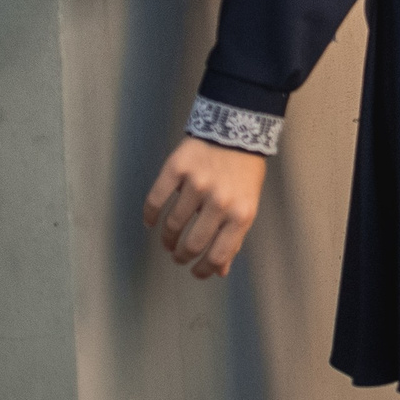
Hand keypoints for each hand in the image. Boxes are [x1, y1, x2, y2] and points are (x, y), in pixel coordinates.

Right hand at [144, 135, 267, 279]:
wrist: (237, 128)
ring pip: (172, 226)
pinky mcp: (177, 169)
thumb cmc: (244, 170)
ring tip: (168, 240)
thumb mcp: (249, 203)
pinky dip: (150, 216)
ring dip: (167, 238)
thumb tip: (220, 270)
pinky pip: (155, 201)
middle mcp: (220, 201)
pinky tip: (152, 221)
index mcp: (242, 213)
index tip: (194, 271)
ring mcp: (197, 184)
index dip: (202, 270)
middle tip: (177, 256)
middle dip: (181, 256)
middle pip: (191, 244)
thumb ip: (235, 237)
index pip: (218, 255)